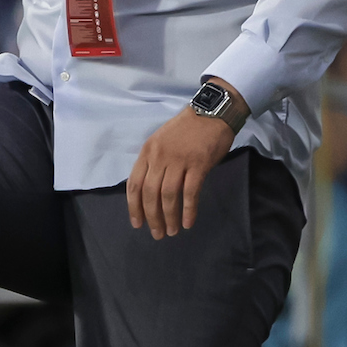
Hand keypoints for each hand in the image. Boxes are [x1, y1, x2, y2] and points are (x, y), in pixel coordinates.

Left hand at [126, 108, 237, 238]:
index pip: (134, 184)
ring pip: (168, 196)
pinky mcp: (198, 164)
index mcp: (147, 152)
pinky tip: (188, 222)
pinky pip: (190, 192)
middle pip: (149, 193)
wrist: (211, 112)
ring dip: (169, 217)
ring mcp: (179, 160)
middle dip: (152, 217)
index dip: (134, 207)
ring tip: (172, 231)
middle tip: (157, 234)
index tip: (137, 223)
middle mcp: (159, 157)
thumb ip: (154, 163)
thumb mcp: (161, 142)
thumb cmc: (187, 129)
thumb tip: (150, 191)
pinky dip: (188, 210)